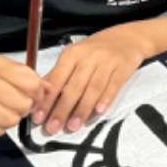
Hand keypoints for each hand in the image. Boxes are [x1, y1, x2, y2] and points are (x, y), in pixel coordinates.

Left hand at [32, 24, 154, 132]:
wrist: (127, 38)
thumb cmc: (96, 51)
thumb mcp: (75, 57)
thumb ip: (60, 75)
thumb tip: (41, 98)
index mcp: (71, 54)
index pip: (56, 79)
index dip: (47, 100)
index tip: (38, 117)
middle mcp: (88, 57)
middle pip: (73, 86)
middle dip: (61, 109)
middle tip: (53, 128)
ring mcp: (106, 61)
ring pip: (92, 88)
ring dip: (82, 109)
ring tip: (73, 126)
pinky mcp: (123, 67)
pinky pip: (113, 85)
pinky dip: (105, 99)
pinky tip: (98, 112)